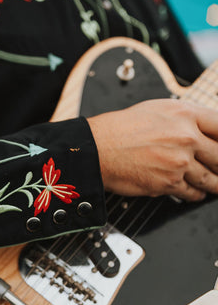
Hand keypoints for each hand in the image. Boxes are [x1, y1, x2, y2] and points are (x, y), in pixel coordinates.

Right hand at [87, 99, 217, 200]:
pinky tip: (196, 192)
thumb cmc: (121, 129)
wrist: (98, 149)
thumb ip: (185, 119)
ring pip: (211, 178)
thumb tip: (203, 131)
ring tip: (216, 185)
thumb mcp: (157, 109)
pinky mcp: (169, 183)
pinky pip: (193, 192)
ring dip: (215, 183)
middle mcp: (186, 137)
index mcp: (185, 114)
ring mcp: (180, 162)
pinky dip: (196, 194)